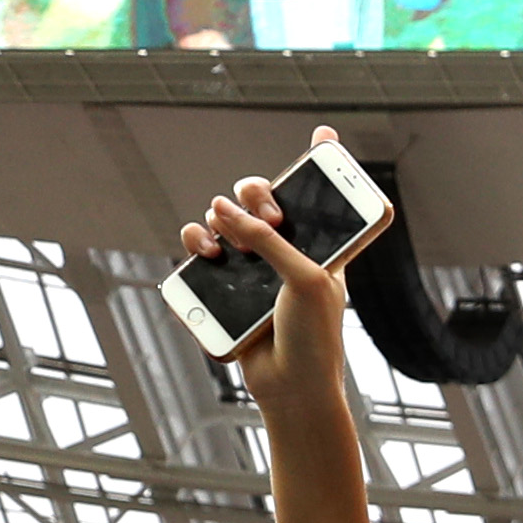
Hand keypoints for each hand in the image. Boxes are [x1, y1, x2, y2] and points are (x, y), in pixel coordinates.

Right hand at [187, 143, 354, 405]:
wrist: (289, 388)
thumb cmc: (313, 337)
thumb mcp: (307, 280)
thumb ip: (271, 240)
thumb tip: (224, 209)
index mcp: (322, 247)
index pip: (322, 196)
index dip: (324, 164)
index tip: (325, 134)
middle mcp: (286, 250)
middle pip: (261, 196)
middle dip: (257, 192)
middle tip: (271, 215)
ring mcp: (252, 266)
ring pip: (224, 217)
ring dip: (221, 218)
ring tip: (228, 245)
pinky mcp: (223, 283)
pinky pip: (199, 247)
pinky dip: (196, 241)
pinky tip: (207, 253)